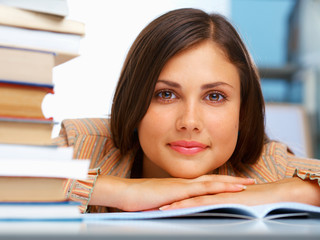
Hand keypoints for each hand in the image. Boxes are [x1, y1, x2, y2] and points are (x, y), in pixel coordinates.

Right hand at [89, 174, 254, 210]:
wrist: (126, 193)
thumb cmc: (140, 199)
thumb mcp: (161, 202)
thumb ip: (173, 203)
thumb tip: (179, 209)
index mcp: (181, 186)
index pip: (205, 182)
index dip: (221, 183)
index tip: (235, 185)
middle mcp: (185, 183)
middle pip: (213, 179)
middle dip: (232, 181)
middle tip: (250, 181)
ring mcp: (183, 185)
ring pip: (212, 182)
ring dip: (230, 183)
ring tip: (246, 184)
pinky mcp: (180, 190)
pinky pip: (203, 189)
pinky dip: (219, 188)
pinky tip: (230, 190)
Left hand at [160, 177, 319, 209]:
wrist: (272, 194)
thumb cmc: (251, 200)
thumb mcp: (229, 202)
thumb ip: (217, 204)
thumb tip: (208, 209)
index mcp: (210, 192)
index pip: (187, 195)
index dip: (173, 199)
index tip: (158, 203)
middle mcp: (210, 192)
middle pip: (185, 195)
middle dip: (169, 200)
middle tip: (152, 204)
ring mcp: (214, 195)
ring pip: (189, 199)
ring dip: (173, 204)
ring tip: (157, 209)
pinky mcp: (221, 200)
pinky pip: (202, 203)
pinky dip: (188, 206)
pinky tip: (177, 210)